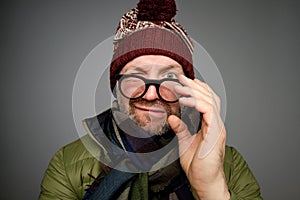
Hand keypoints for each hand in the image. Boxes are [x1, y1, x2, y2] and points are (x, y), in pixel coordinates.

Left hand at [168, 75, 229, 198]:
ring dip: (194, 91)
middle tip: (180, 77)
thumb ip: (181, 129)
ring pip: (210, 100)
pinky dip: (195, 103)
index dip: (197, 90)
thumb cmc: (197, 165)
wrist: (203, 181)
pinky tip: (184, 100)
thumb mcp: (185, 142)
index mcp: (210, 125)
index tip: (183, 83)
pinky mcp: (215, 133)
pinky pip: (207, 111)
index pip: (207, 101)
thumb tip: (172, 117)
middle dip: (194, 85)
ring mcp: (217, 127)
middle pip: (209, 97)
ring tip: (180, 85)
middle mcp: (216, 124)